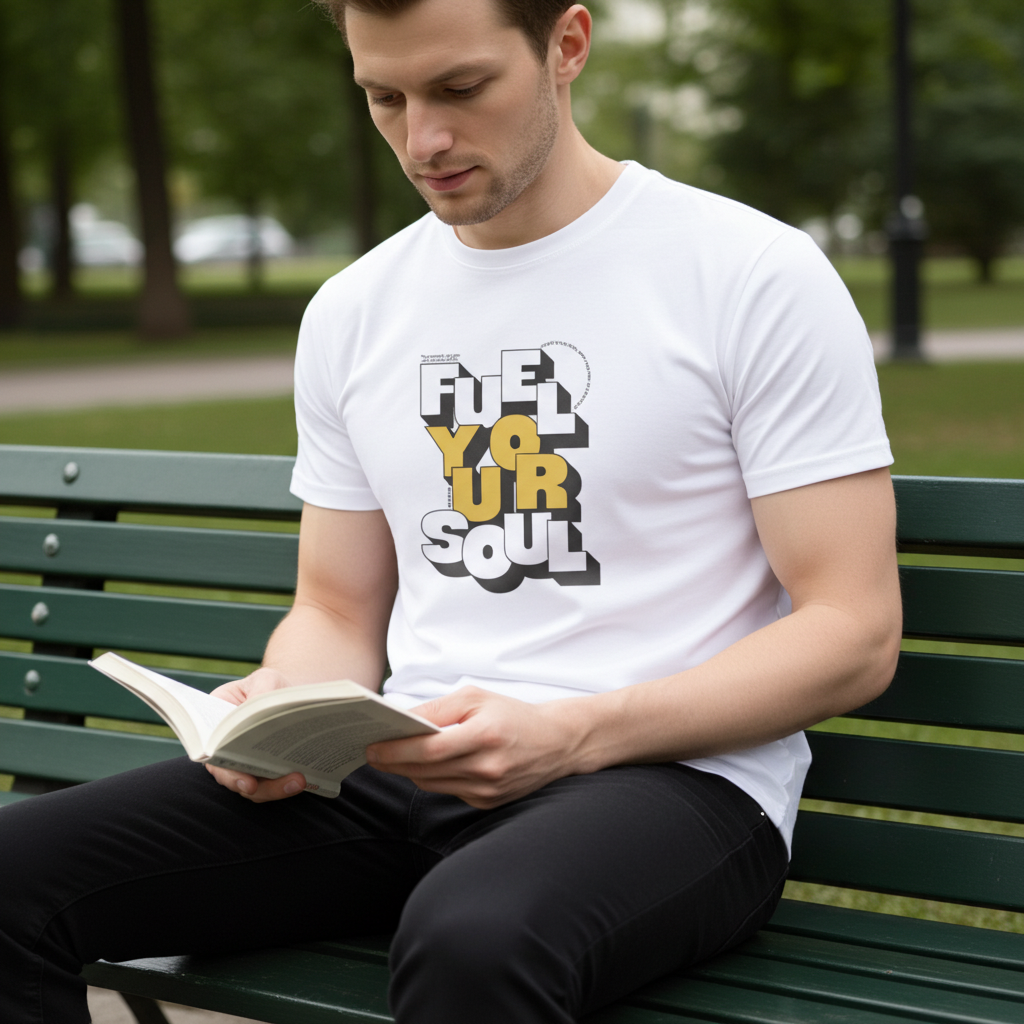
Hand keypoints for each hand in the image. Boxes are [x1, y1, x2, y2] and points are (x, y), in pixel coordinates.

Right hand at [204, 667, 307, 802]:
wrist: (286, 696)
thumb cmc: (270, 686)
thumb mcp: (265, 679)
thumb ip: (261, 690)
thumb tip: (258, 708)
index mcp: (215, 723)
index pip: (212, 749)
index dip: (223, 767)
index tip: (244, 779)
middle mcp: (224, 749)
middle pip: (230, 775)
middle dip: (250, 785)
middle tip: (272, 784)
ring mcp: (242, 764)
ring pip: (251, 787)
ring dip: (274, 789)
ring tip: (298, 781)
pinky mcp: (262, 773)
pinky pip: (268, 786)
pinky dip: (284, 786)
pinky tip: (304, 779)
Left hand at [365, 686, 588, 808]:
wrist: (557, 742)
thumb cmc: (512, 714)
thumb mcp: (476, 698)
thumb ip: (437, 709)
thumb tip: (400, 721)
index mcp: (485, 736)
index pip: (429, 749)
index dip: (395, 750)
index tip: (371, 746)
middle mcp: (487, 768)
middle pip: (425, 770)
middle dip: (393, 762)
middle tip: (370, 751)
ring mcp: (488, 791)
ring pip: (432, 784)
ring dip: (408, 771)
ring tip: (390, 757)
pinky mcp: (489, 803)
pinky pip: (448, 791)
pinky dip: (433, 778)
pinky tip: (423, 765)